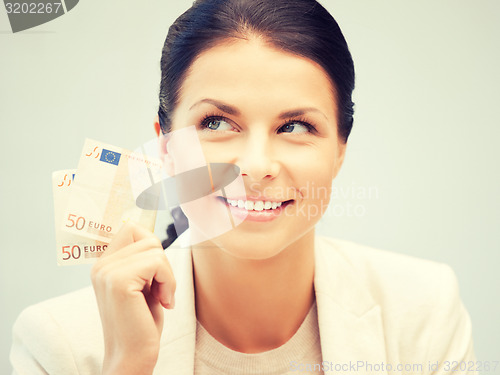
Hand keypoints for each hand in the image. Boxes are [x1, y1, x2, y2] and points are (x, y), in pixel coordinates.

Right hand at [91, 222, 175, 374]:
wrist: (133, 356)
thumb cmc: (141, 321)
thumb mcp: (142, 283)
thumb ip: (141, 259)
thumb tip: (152, 234)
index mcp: (103, 263)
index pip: (131, 228)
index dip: (152, 246)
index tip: (156, 273)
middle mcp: (101, 265)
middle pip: (147, 237)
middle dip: (162, 262)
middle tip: (160, 288)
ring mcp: (107, 272)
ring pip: (154, 249)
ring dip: (167, 275)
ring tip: (161, 297)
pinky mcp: (119, 281)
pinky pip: (157, 263)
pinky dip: (169, 282)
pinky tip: (163, 302)